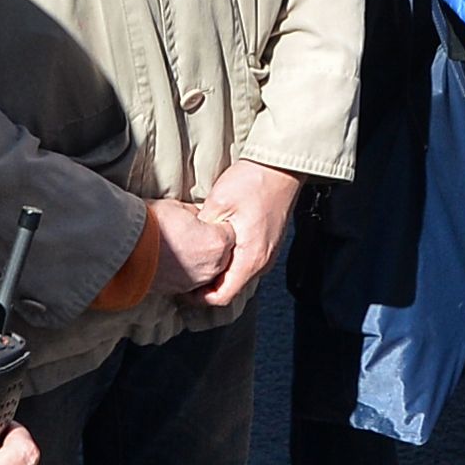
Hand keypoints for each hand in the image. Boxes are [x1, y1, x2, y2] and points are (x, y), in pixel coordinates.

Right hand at [144, 196, 237, 299]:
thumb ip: (198, 214)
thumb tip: (201, 216)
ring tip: (185, 247)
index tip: (208, 221)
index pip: (231, 232)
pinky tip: (176, 260)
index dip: (218, 224)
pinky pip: (195, 280)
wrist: (126, 250)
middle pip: (225, 253)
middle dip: (214, 243)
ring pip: (211, 269)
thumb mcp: (179, 208)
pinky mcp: (183, 290)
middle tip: (197, 233)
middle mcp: (214, 265)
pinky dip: (190, 271)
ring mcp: (198, 280)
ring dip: (203, 259)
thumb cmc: (151, 225)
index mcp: (218, 242)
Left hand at [195, 161, 302, 308]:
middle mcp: (263, 262)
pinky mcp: (268, 243)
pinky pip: (245, 262)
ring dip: (218, 272)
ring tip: (197, 259)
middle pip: (230, 288)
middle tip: (185, 274)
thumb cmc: (253, 182)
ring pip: (238, 275)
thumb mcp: (218, 204)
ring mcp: (268, 253)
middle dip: (207, 286)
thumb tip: (189, 247)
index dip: (200, 298)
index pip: (223, 296)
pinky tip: (215, 247)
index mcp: (251, 258)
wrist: (282, 166)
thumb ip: (203, 231)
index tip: (183, 289)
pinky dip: (229, 261)